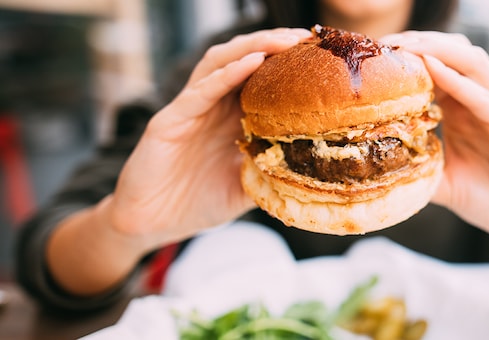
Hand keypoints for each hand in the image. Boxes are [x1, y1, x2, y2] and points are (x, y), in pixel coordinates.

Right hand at [108, 28, 311, 249]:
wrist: (151, 225)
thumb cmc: (196, 204)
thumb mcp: (246, 188)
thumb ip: (272, 174)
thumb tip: (313, 173)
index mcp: (231, 118)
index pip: (261, 79)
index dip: (287, 64)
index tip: (319, 57)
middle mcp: (212, 106)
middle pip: (243, 60)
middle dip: (274, 45)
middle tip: (305, 38)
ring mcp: (190, 110)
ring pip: (221, 64)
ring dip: (252, 48)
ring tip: (282, 41)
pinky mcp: (170, 120)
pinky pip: (200, 91)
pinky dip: (226, 74)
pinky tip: (250, 63)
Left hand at [381, 32, 488, 247]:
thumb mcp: (445, 185)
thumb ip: (419, 172)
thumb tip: (378, 173)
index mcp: (463, 111)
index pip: (434, 70)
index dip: (405, 60)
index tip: (372, 58)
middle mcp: (482, 102)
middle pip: (452, 54)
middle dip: (418, 43)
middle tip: (383, 44)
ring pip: (472, 62)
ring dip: (438, 49)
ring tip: (406, 47)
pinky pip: (487, 98)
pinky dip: (460, 82)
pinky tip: (433, 70)